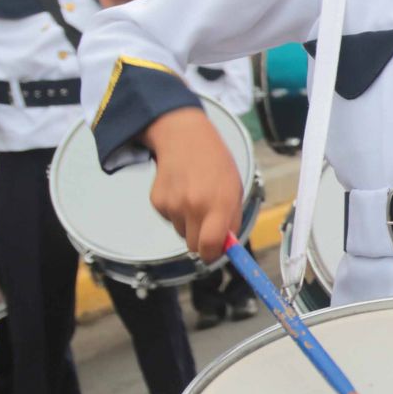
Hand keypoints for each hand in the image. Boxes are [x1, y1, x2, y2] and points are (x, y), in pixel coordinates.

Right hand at [143, 107, 244, 262]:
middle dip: (202, 241)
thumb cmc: (215, 162)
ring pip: (181, 232)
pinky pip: (169, 219)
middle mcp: (194, 206)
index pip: (211, 246)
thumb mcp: (235, 189)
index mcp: (218, 203)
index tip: (215, 253)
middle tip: (208, 223)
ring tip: (195, 198)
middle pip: (193, 246)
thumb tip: (227, 245)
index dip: (213, 255)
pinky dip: (176, 212)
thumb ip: (232, 219)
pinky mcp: (157, 201)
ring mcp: (173, 204)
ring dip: (189, 223)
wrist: (185, 139)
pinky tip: (182, 191)